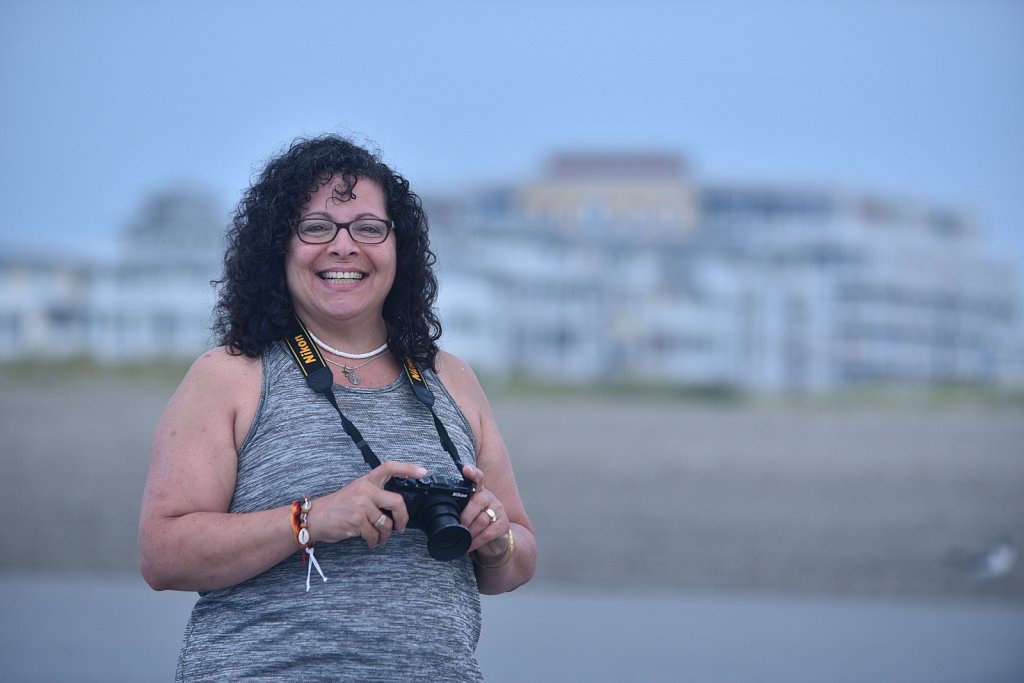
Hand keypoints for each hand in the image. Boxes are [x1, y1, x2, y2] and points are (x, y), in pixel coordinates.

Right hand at [309, 461, 426, 547]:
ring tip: (380, 538)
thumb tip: (393, 507)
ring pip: (386, 524)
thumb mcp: (355, 491)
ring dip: (385, 536)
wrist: (315, 517)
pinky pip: (375, 535)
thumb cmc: (337, 506)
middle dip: (403, 518)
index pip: (390, 468)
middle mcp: (366, 491)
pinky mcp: (357, 521)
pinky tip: (371, 541)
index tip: (423, 472)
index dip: (408, 469)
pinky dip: (374, 541)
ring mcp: (362, 506)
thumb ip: (374, 494)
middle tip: (401, 527)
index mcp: (367, 481)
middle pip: (397, 502)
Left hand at [460, 464, 510, 554]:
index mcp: (478, 492)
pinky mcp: (503, 524)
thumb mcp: (466, 513)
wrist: (495, 540)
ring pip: (482, 520)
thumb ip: (457, 508)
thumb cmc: (475, 524)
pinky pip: (487, 533)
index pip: (477, 479)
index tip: (466, 469)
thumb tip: (436, 513)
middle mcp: (489, 498)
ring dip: (470, 532)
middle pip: (478, 501)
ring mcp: (498, 510)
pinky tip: (470, 544)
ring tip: (465, 538)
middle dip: (465, 517)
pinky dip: (476, 541)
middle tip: (459, 527)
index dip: (472, 473)